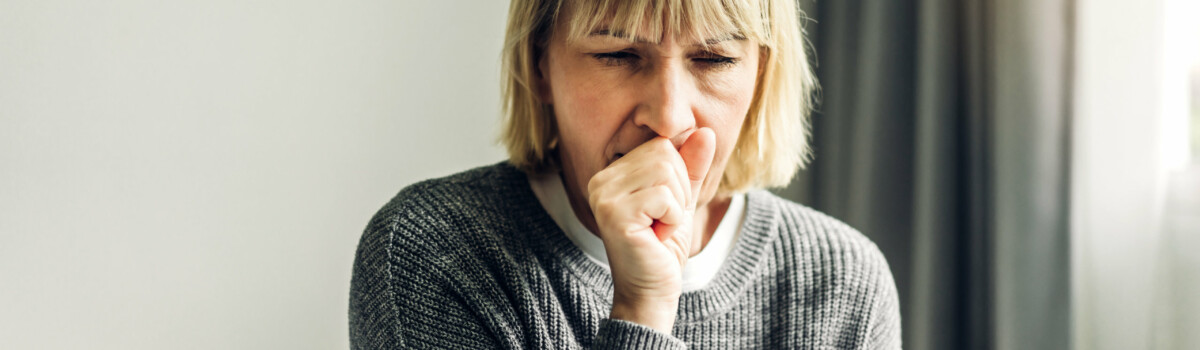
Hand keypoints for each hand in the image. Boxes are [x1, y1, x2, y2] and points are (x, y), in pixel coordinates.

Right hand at [587, 128, 715, 332]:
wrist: (652, 290)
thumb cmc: (664, 246)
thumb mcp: (682, 199)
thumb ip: (691, 166)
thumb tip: (705, 131)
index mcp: (612, 173)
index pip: (661, 145)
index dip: (678, 179)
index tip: (663, 210)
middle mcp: (601, 179)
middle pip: (665, 155)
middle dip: (678, 192)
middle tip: (661, 222)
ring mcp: (603, 196)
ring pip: (666, 173)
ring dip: (676, 207)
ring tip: (658, 228)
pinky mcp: (614, 214)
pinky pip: (664, 197)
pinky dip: (672, 219)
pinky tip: (656, 237)